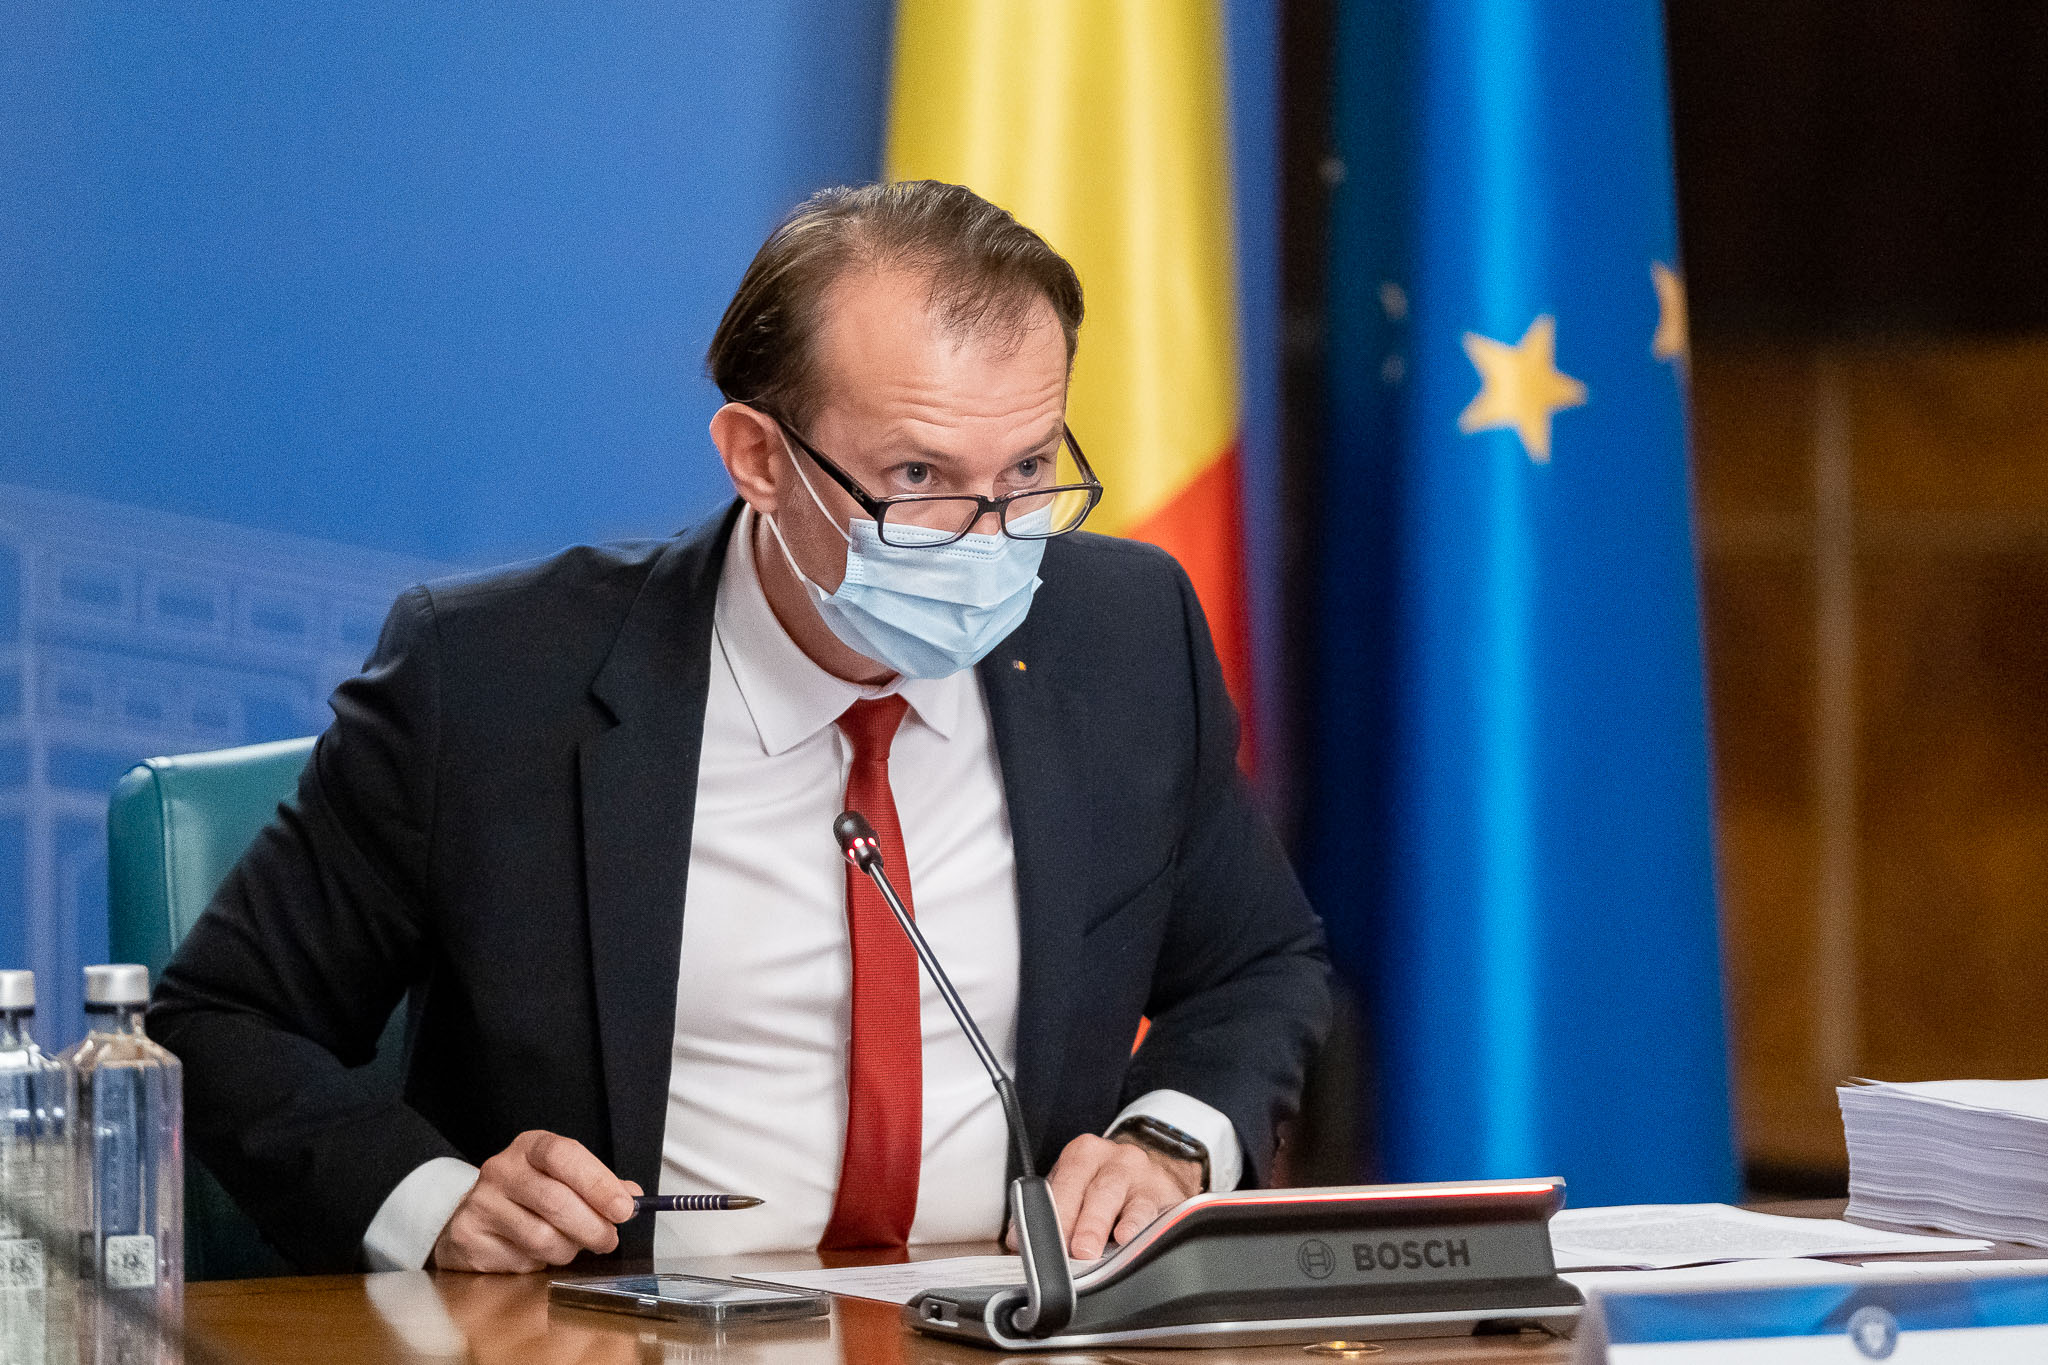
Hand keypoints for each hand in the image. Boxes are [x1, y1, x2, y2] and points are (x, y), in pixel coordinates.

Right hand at [432, 1130, 641, 1272]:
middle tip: (609, 1240)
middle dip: (592, 1227)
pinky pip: (520, 1260)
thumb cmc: (529, 1196)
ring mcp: (481, 1203)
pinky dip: (541, 1264)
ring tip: (573, 1246)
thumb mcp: (564, 1179)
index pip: (564, 1155)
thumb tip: (634, 1198)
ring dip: (569, 1250)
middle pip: (556, 1201)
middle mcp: (501, 1169)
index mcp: (530, 1147)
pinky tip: (540, 1254)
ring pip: (541, 1237)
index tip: (624, 1209)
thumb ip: (600, 1187)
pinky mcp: (469, 1237)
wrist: (474, 1217)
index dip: (598, 1182)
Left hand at [1033, 1132, 1202, 1260]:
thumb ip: (1049, 1212)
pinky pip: (1146, 1209)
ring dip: (1096, 1225)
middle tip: (1059, 1247)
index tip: (1030, 1242)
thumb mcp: (1079, 1189)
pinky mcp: (1162, 1193)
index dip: (1043, 1215)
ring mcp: (1138, 1174)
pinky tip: (1126, 1237)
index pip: (1059, 1183)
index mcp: (1082, 1155)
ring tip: (1085, 1250)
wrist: (1159, 1175)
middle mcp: (1111, 1158)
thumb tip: (1018, 1242)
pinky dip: (1135, 1225)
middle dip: (1070, 1220)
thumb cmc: (1109, 1188)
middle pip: (1085, 1188)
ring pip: (1113, 1195)